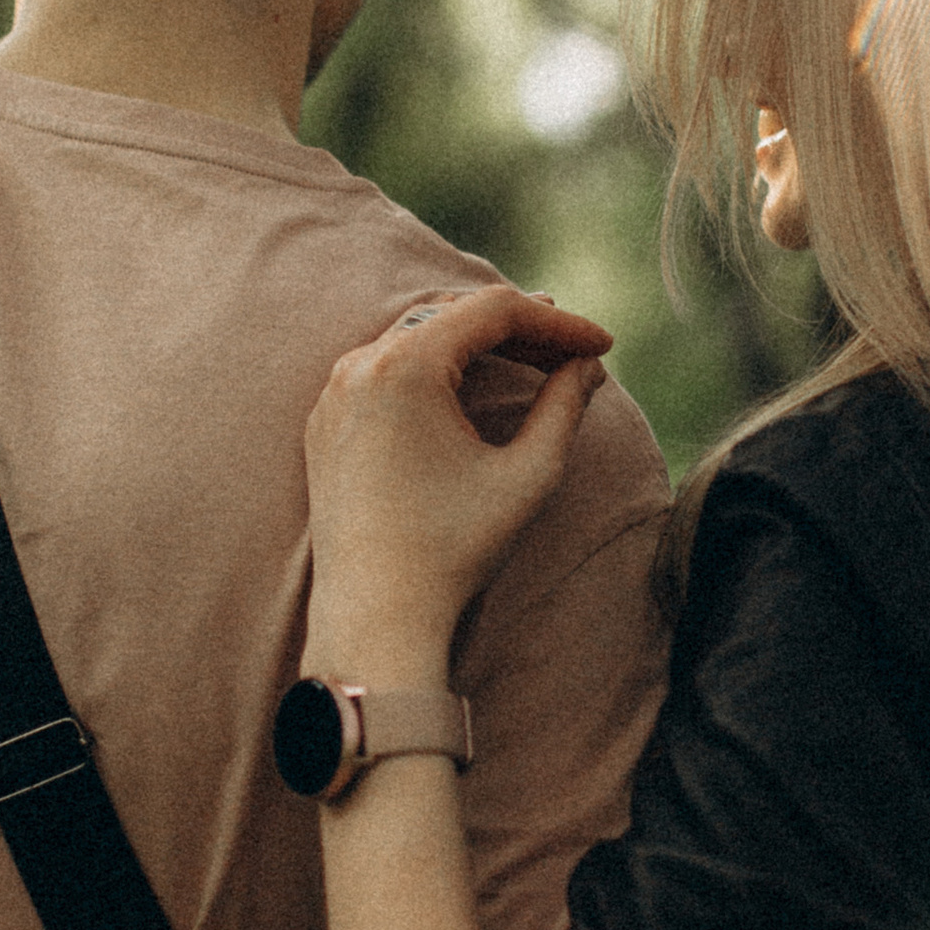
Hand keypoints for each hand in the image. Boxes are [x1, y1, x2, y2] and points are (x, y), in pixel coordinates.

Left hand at [305, 283, 612, 672]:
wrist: (377, 617)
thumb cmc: (453, 548)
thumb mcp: (527, 473)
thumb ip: (564, 405)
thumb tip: (586, 366)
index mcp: (406, 365)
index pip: (494, 311)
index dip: (557, 322)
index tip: (604, 344)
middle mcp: (360, 366)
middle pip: (451, 315)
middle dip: (518, 327)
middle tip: (572, 348)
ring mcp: (335, 394)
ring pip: (415, 338)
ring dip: (475, 344)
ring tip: (530, 356)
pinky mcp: (325, 424)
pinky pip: (384, 372)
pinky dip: (433, 369)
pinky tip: (468, 388)